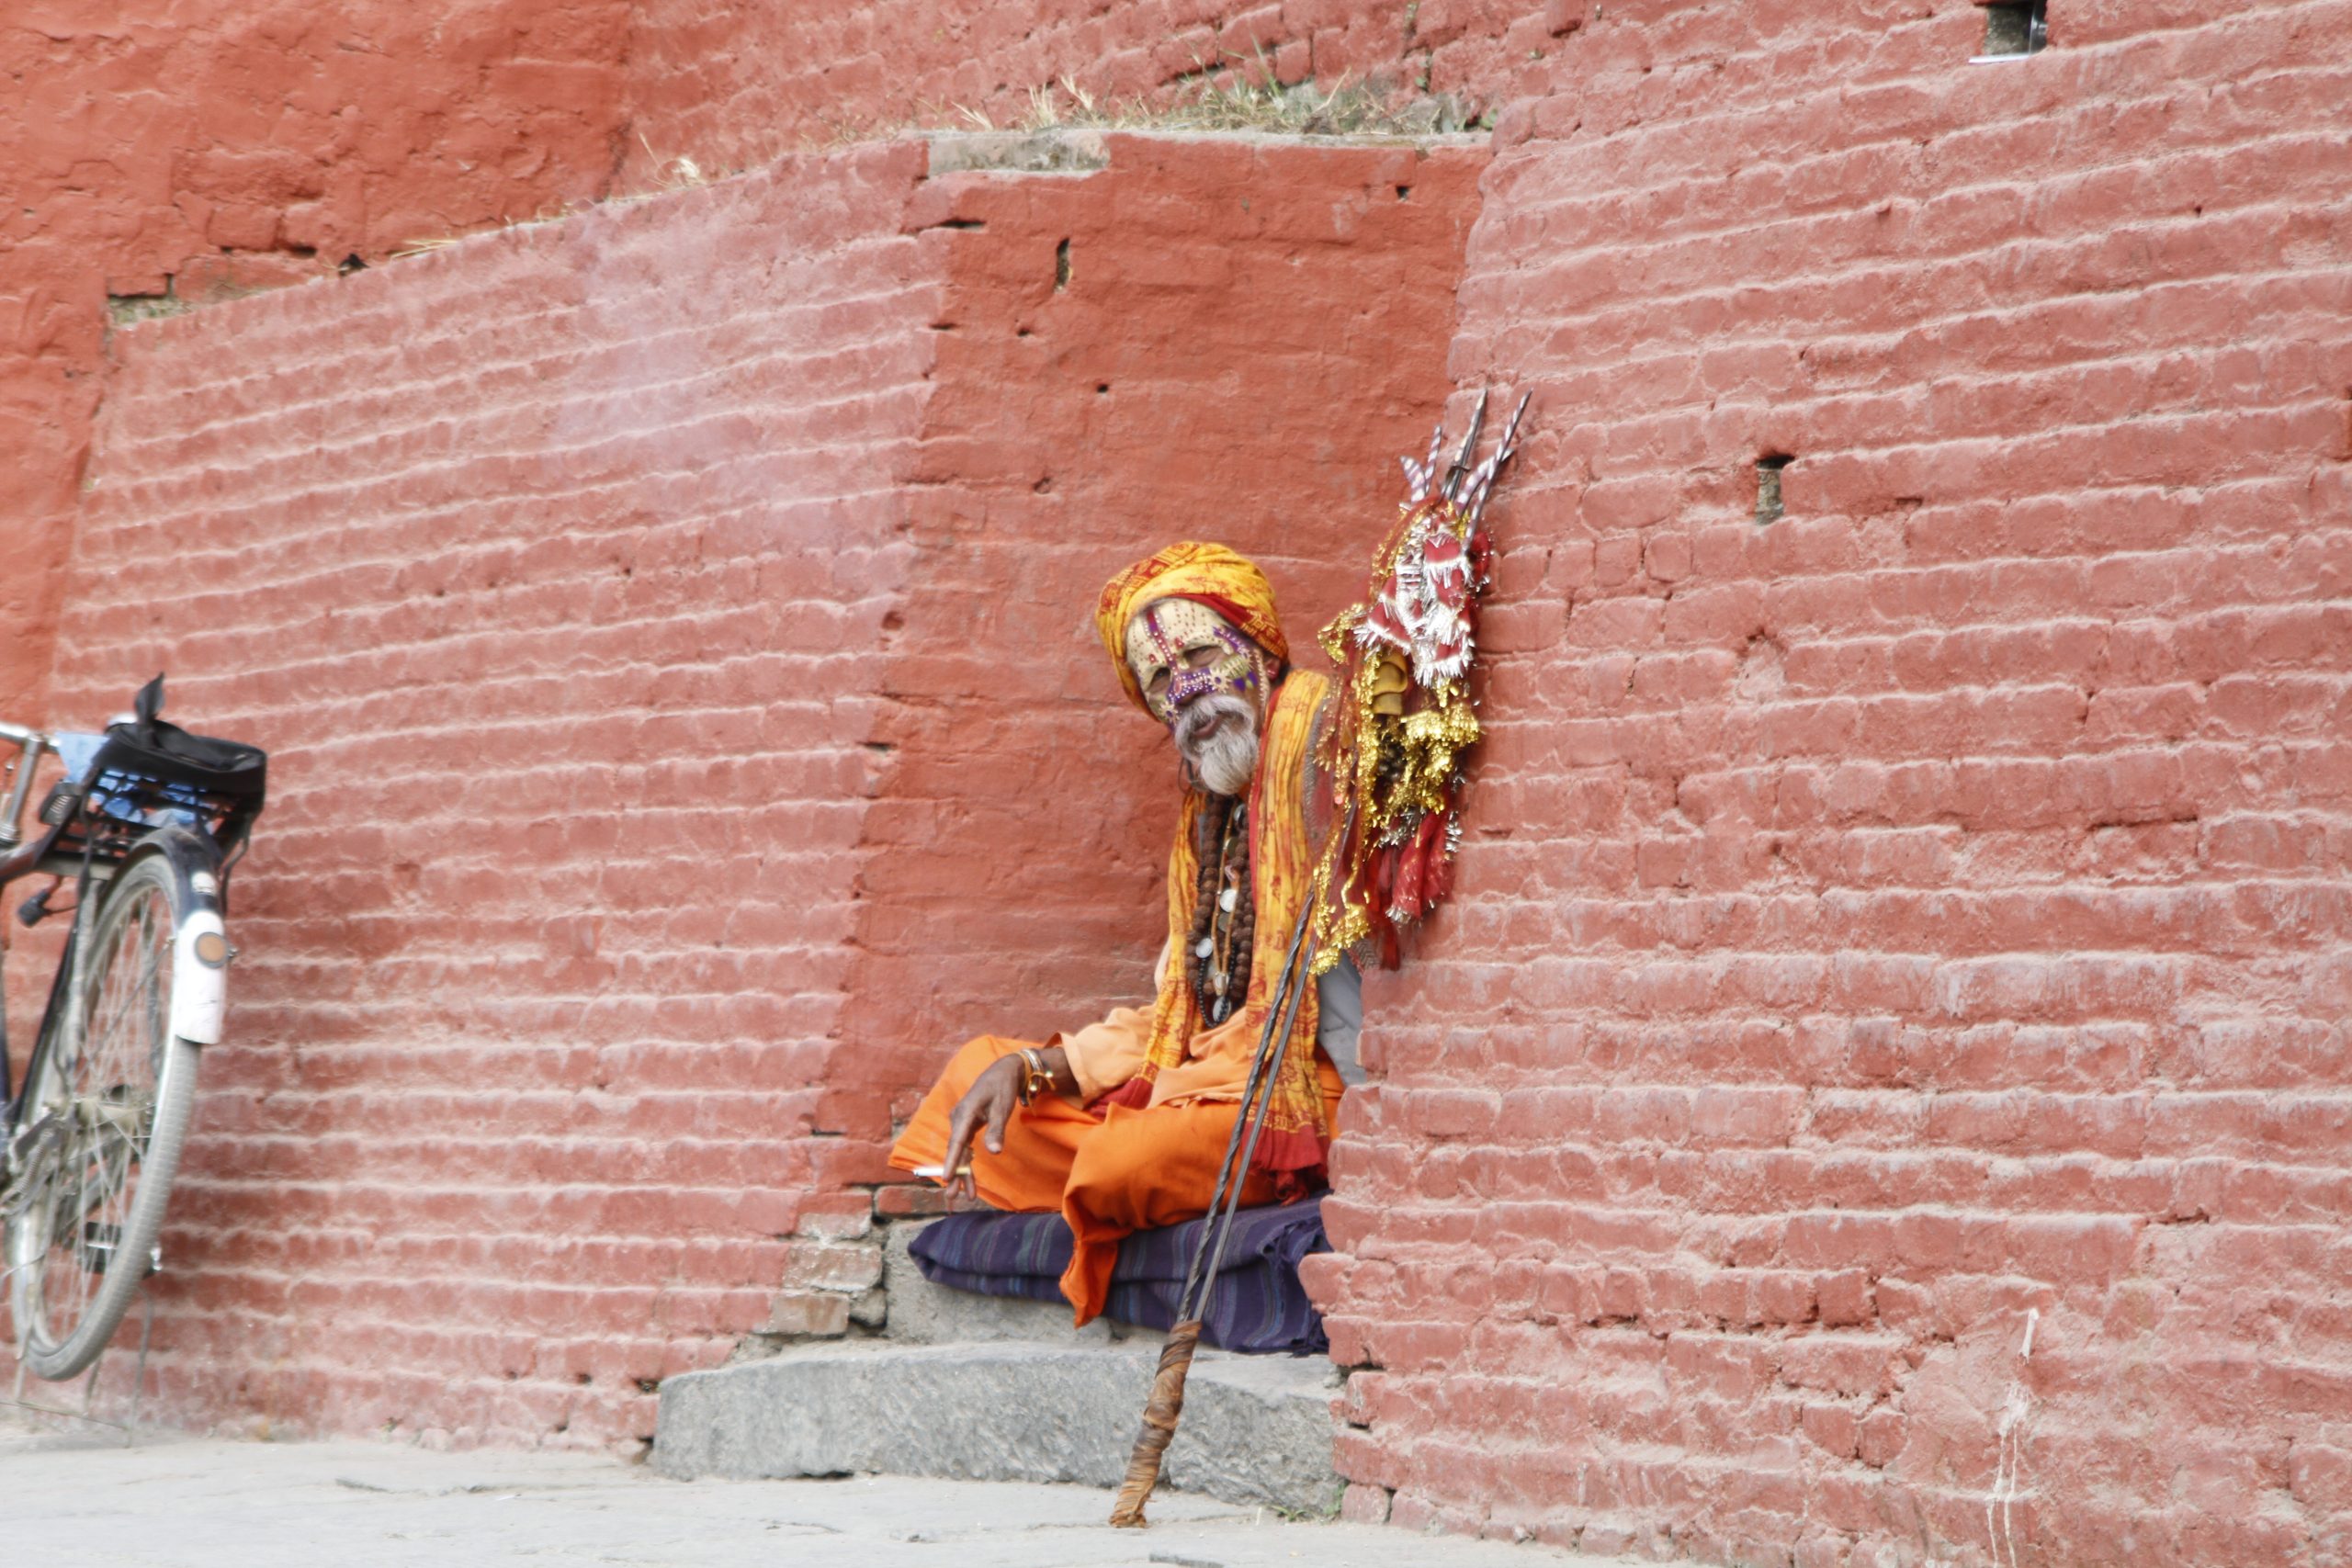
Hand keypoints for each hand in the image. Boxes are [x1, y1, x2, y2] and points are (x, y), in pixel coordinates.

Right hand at [936, 1055, 1023, 1199]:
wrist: (1002, 1072)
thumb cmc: (1002, 1088)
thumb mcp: (1002, 1108)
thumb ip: (996, 1129)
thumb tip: (994, 1151)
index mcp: (965, 1112)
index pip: (956, 1141)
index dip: (950, 1161)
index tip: (945, 1177)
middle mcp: (959, 1118)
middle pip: (955, 1150)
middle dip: (954, 1174)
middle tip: (952, 1197)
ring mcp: (961, 1122)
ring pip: (959, 1151)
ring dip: (962, 1172)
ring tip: (965, 1195)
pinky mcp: (966, 1126)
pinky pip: (964, 1147)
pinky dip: (966, 1162)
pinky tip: (968, 1179)